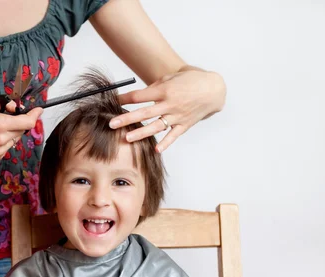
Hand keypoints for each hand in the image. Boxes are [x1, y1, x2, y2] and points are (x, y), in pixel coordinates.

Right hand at [0, 98, 42, 159]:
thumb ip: (3, 105)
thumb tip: (14, 107)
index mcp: (0, 124)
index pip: (27, 122)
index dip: (35, 115)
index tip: (38, 109)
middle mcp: (2, 139)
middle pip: (22, 130)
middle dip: (19, 121)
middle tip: (9, 114)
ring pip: (16, 138)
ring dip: (13, 130)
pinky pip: (8, 145)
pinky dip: (6, 138)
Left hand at [109, 70, 225, 151]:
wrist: (213, 88)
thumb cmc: (190, 80)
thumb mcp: (171, 78)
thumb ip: (155, 87)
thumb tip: (138, 96)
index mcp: (164, 90)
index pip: (139, 96)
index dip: (124, 99)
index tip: (112, 102)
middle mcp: (170, 104)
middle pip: (144, 112)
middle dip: (127, 118)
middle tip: (112, 124)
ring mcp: (177, 116)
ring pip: (156, 126)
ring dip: (141, 132)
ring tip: (127, 138)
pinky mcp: (185, 124)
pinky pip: (174, 135)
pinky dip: (166, 143)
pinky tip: (156, 150)